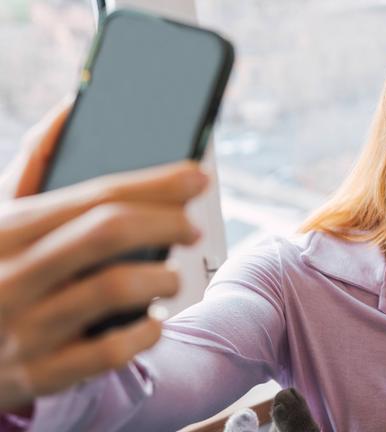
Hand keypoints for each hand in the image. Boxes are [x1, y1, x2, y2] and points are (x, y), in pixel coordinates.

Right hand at [0, 107, 208, 410]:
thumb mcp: (0, 217)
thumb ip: (33, 164)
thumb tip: (72, 107)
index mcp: (7, 230)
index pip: (96, 194)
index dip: (156, 182)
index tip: (198, 176)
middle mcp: (12, 275)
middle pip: (110, 232)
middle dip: (167, 222)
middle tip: (194, 226)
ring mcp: (24, 328)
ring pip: (115, 289)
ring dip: (162, 278)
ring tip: (172, 276)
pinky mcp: (38, 374)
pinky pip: (109, 353)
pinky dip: (146, 333)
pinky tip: (153, 322)